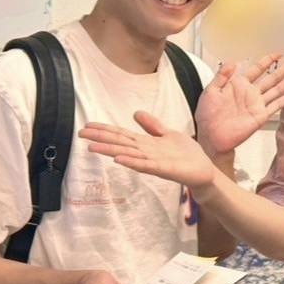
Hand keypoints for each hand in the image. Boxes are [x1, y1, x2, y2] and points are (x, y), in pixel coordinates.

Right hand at [81, 112, 217, 188]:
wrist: (202, 170)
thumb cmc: (186, 154)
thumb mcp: (168, 134)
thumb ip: (152, 125)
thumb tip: (135, 113)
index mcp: (145, 143)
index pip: (121, 134)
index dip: (105, 129)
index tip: (87, 126)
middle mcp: (145, 152)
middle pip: (119, 143)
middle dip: (100, 139)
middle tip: (81, 134)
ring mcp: (152, 161)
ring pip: (127, 154)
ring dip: (110, 151)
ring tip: (93, 147)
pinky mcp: (163, 169)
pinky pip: (145, 165)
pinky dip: (131, 162)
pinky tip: (118, 160)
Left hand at [195, 53, 283, 156]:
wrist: (210, 136)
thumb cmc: (208, 115)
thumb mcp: (211, 91)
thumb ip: (222, 76)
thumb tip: (233, 61)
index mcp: (238, 84)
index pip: (257, 69)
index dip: (268, 60)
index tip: (278, 53)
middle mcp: (251, 93)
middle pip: (272, 77)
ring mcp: (257, 104)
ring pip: (277, 89)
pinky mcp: (260, 116)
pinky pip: (275, 106)